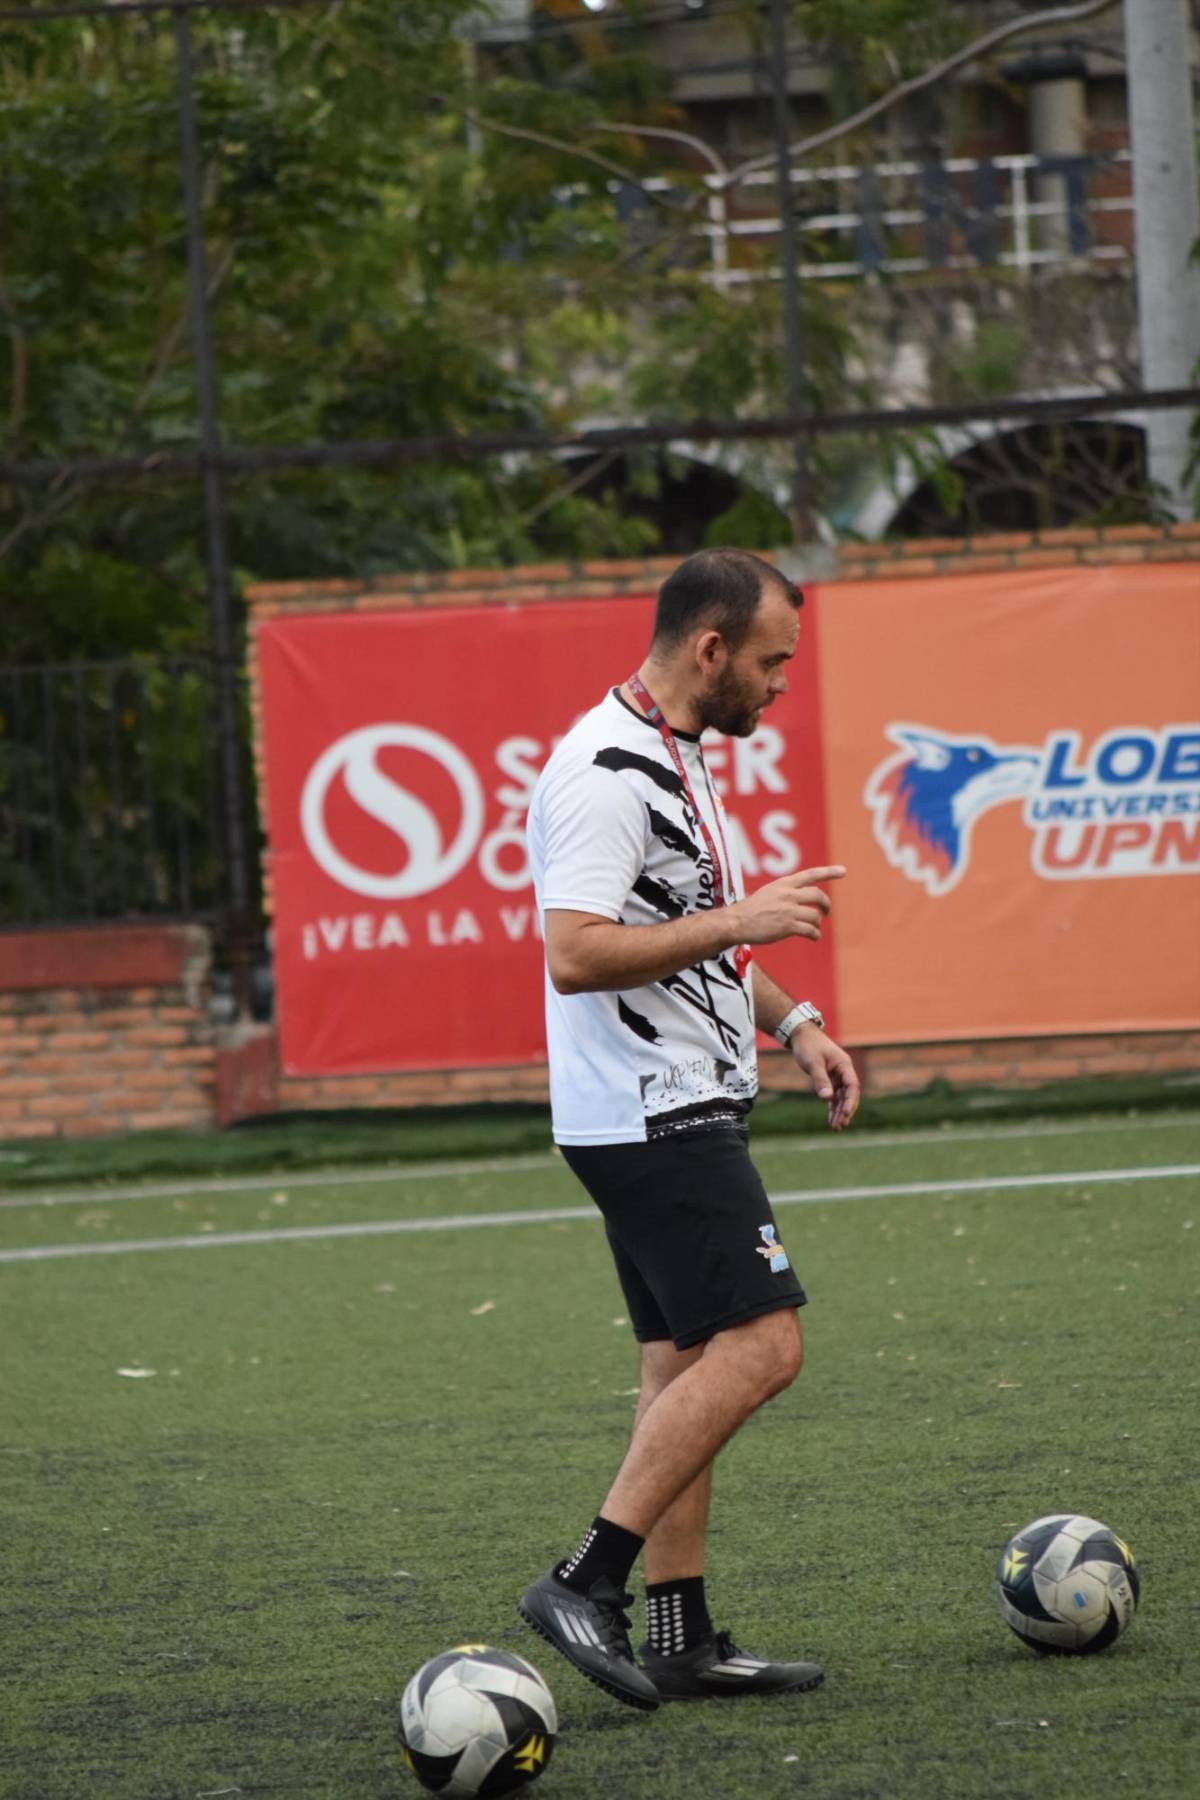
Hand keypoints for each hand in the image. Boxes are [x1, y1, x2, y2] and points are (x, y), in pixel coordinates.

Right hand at [730, 866, 845, 946]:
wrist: (736, 922)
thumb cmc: (750, 910)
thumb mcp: (768, 893)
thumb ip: (785, 893)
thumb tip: (802, 900)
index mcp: (783, 884)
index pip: (811, 875)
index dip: (829, 872)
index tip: (843, 871)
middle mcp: (788, 894)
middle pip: (818, 896)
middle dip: (826, 905)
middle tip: (826, 912)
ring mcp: (788, 910)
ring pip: (815, 916)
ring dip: (817, 924)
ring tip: (814, 929)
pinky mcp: (787, 926)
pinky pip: (810, 931)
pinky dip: (815, 935)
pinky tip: (814, 937)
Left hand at [789, 1026, 860, 1130]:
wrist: (800, 1035)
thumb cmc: (808, 1046)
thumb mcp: (813, 1062)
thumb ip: (820, 1080)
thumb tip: (827, 1098)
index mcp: (844, 1065)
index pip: (852, 1086)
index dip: (850, 1101)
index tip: (845, 1114)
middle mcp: (843, 1072)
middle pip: (849, 1094)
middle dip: (845, 1111)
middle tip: (840, 1126)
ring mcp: (837, 1076)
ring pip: (841, 1097)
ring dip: (839, 1112)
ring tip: (836, 1128)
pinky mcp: (829, 1079)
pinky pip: (834, 1096)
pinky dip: (832, 1107)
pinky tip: (831, 1119)